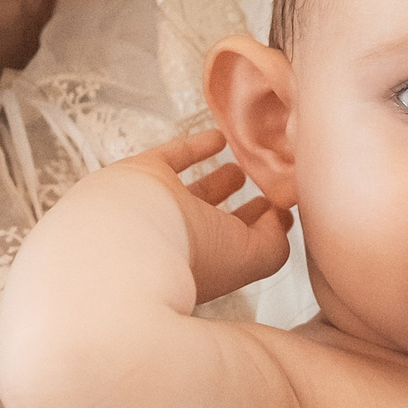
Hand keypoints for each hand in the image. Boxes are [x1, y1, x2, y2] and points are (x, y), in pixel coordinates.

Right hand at [110, 129, 289, 302]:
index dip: (261, 233)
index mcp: (201, 270)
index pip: (235, 252)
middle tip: (264, 194)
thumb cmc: (192, 258)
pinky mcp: (139, 175)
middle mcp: (177, 242)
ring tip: (242, 169)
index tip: (282, 215)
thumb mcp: (252, 258)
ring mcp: (156, 207)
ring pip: (191, 194)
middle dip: (239, 212)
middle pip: (214, 226)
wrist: (125, 238)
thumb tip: (279, 217)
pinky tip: (219, 138)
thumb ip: (275, 241)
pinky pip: (170, 157)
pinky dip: (194, 147)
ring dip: (218, 181)